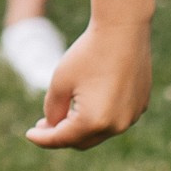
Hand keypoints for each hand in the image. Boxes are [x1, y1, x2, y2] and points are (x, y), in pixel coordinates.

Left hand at [27, 16, 151, 151]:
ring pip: (101, 132)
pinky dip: (101, 117)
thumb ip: (52, 111)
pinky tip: (90, 102)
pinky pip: (116, 119)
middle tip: (45, 125)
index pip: (62, 139)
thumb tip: (54, 127)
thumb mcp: (60, 83)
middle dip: (62, 135)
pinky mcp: (141, 105)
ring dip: (82, 127)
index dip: (43, 139)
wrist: (123, 29)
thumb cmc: (87, 53)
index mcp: (93, 121)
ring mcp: (132, 116)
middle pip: (82, 141)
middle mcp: (116, 125)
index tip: (29, 134)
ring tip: (66, 114)